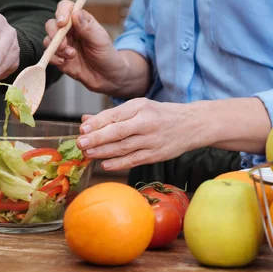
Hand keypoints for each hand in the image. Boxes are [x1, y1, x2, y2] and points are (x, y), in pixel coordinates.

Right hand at [43, 0, 129, 94]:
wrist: (107, 78)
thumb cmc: (107, 56)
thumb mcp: (100, 41)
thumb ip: (87, 28)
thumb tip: (75, 13)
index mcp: (81, 21)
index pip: (66, 8)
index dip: (61, 12)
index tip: (62, 23)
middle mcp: (69, 31)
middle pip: (52, 24)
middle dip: (54, 34)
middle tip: (65, 45)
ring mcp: (63, 45)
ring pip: (48, 40)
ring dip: (56, 48)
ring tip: (71, 56)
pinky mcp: (59, 58)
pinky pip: (49, 55)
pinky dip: (54, 58)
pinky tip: (66, 62)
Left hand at [77, 98, 203, 170]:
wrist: (192, 124)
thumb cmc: (159, 114)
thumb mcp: (137, 107)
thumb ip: (111, 115)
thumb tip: (85, 121)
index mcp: (140, 107)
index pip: (114, 116)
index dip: (97, 124)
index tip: (82, 130)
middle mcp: (146, 123)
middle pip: (118, 132)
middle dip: (97, 139)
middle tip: (80, 143)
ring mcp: (152, 140)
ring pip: (124, 148)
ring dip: (103, 152)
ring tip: (88, 154)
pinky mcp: (156, 155)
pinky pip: (134, 160)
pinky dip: (118, 164)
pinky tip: (105, 164)